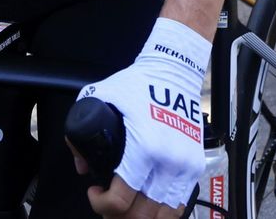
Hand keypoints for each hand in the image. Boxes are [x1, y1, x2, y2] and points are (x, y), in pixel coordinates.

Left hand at [74, 18, 208, 214]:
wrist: (175, 72)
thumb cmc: (139, 84)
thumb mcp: (99, 101)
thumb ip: (81, 136)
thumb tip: (84, 166)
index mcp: (143, 148)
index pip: (120, 200)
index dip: (101, 204)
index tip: (95, 192)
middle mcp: (167, 162)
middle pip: (141, 215)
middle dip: (118, 216)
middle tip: (109, 205)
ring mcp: (184, 165)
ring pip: (164, 216)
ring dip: (142, 218)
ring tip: (129, 209)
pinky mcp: (195, 165)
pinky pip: (181, 203)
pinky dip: (164, 213)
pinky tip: (150, 205)